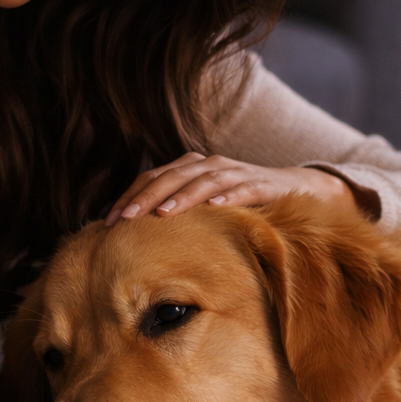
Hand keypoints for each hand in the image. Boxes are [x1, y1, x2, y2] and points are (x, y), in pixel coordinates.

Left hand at [105, 152, 353, 225]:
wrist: (293, 188)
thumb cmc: (239, 202)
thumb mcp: (203, 206)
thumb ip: (175, 213)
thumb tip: (133, 236)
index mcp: (190, 168)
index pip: (152, 177)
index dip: (130, 196)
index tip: (107, 220)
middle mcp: (210, 165)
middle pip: (171, 176)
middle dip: (146, 197)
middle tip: (125, 218)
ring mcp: (235, 173)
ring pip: (203, 180)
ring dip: (182, 196)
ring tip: (162, 214)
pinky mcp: (261, 184)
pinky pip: (242, 189)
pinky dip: (228, 196)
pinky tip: (215, 207)